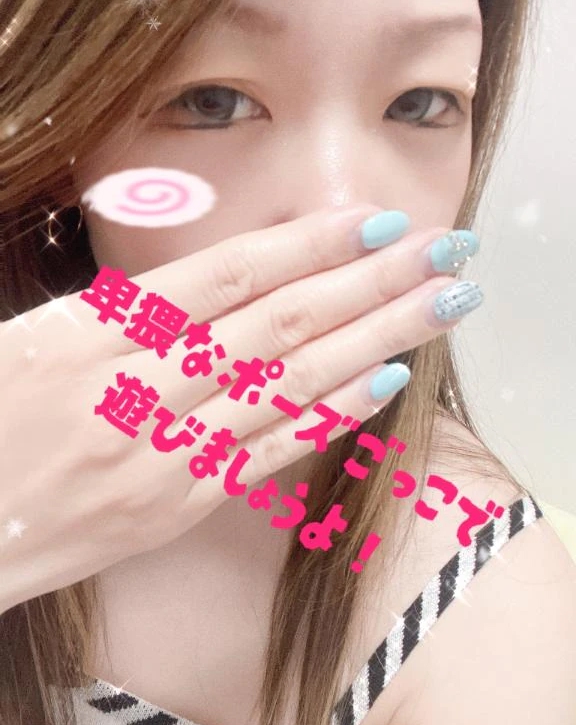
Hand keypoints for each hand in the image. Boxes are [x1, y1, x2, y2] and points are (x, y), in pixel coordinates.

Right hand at [0, 203, 480, 610]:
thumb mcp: (28, 340)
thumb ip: (119, 308)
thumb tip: (215, 277)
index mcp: (92, 335)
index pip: (226, 276)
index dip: (308, 243)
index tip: (375, 218)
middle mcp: (139, 391)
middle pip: (278, 324)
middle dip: (369, 281)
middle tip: (441, 249)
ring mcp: (165, 454)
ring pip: (288, 385)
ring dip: (373, 340)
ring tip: (438, 305)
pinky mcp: (178, 505)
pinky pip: (267, 454)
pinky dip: (330, 417)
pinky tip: (386, 382)